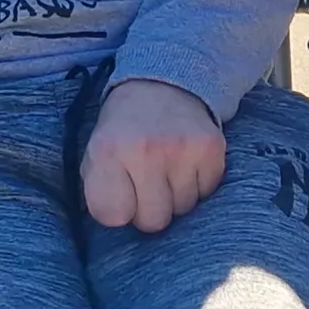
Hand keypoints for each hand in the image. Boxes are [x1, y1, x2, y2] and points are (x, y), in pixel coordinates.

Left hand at [81, 79, 225, 233]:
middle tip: (146, 183)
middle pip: (153, 221)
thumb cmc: (124, 128)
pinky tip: (185, 163)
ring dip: (175, 196)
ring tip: (166, 169)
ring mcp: (182, 149)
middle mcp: (145, 150)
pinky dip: (198, 184)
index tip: (120, 193)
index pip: (112, 215)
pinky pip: (207, 193)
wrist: (162, 83)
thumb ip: (99, 190)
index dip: (117, 210)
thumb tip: (116, 226)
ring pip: (183, 209)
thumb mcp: (96, 152)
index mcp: (108, 151)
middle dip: (149, 210)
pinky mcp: (211, 148)